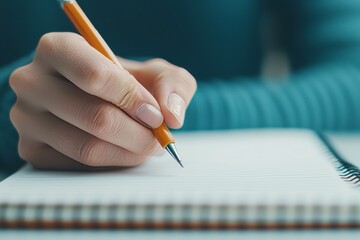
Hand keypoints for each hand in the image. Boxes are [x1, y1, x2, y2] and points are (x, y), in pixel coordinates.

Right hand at [9, 32, 196, 169]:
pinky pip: (78, 166)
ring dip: (129, 152)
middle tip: (159, 138)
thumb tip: (172, 115)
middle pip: (95, 117)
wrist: (103, 101)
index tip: (157, 115)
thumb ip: (173, 85)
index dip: (133, 99)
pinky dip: (112, 163)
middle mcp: (32, 81)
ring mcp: (27, 118)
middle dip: (139, 133)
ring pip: (88, 147)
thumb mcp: (156, 74)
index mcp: (58, 49)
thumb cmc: (128, 84)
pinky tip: (124, 151)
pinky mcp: (31, 149)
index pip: (94, 77)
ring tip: (146, 146)